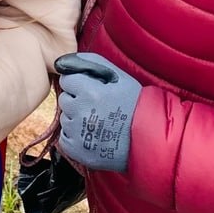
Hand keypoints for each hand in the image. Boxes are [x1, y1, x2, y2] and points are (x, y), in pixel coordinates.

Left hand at [55, 51, 141, 173]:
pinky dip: (75, 137)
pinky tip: (93, 135)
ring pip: (65, 119)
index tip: (91, 90)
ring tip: (98, 122)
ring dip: (76, 119)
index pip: (66, 80)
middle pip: (64, 99)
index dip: (79, 84)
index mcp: (90, 92)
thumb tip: (66, 60)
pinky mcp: (77, 151)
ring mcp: (79, 134)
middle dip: (77, 100)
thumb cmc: (135, 104)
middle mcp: (81, 113)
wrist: (149, 140)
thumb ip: (92, 62)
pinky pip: (65, 138)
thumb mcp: (119, 76)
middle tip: (96, 107)